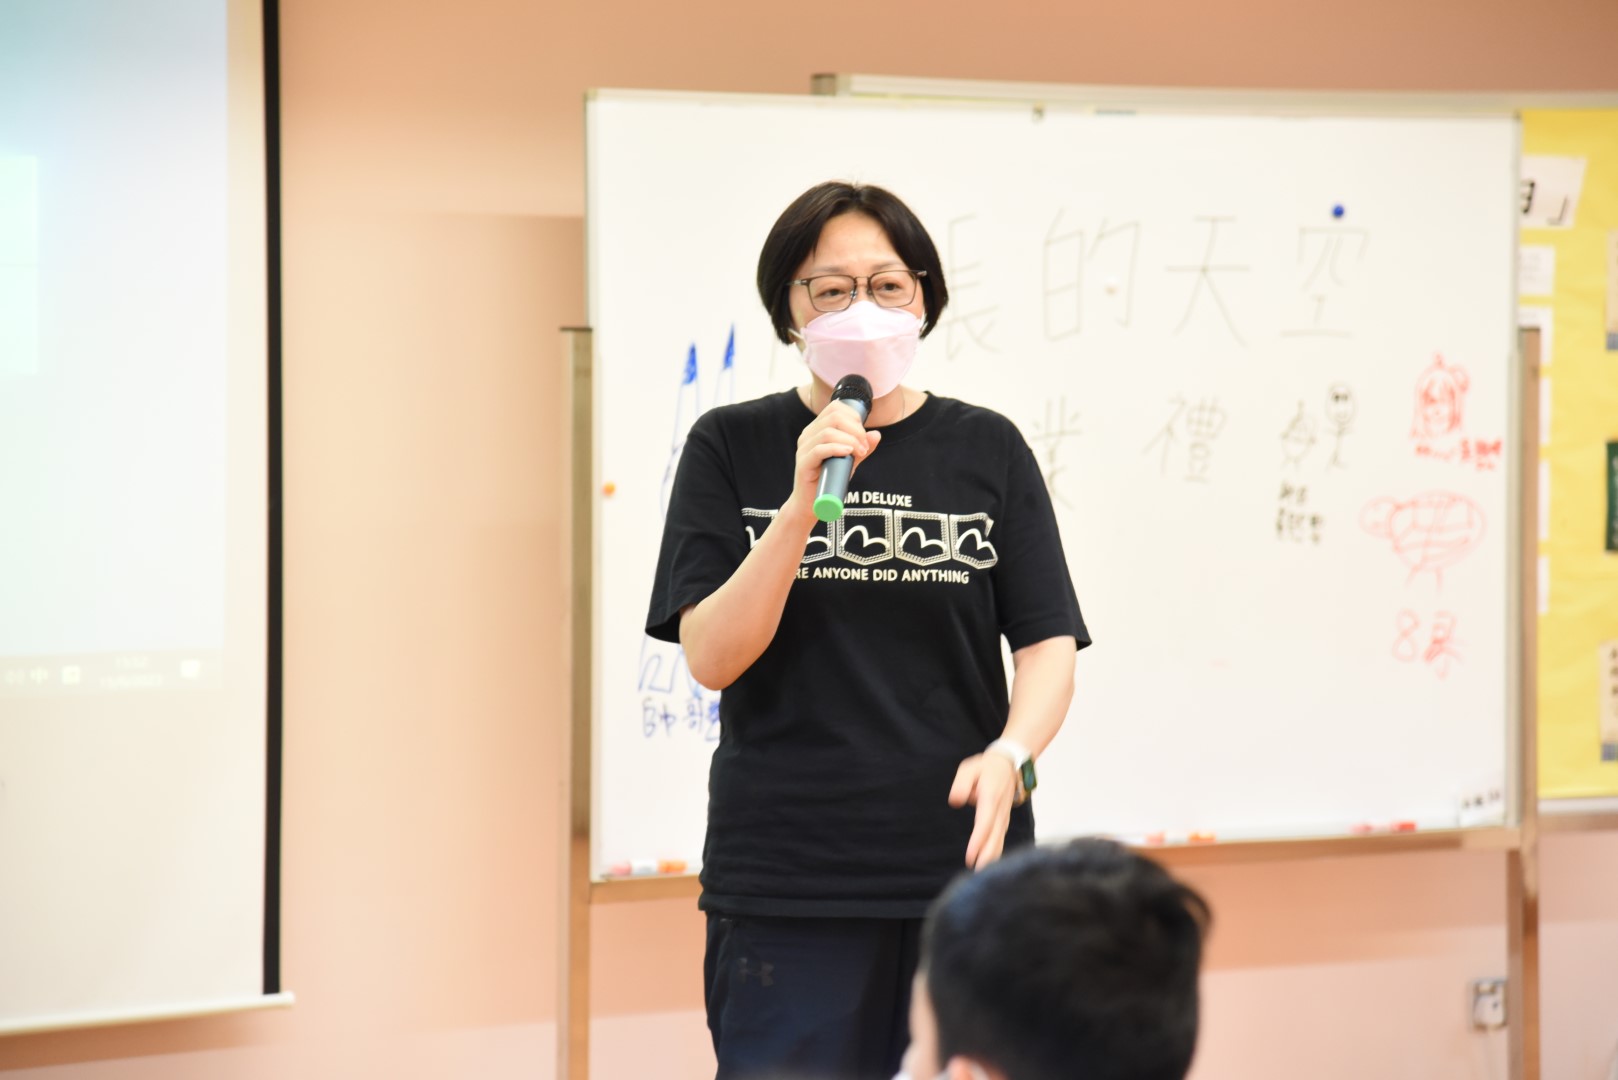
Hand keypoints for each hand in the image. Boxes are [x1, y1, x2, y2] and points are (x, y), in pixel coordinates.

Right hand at [782, 398, 880, 523]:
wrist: (812, 503)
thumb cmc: (830, 479)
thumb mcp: (850, 460)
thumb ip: (862, 447)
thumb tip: (876, 434)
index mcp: (817, 429)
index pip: (835, 408)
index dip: (854, 417)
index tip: (864, 435)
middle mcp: (808, 434)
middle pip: (834, 417)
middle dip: (856, 429)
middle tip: (864, 447)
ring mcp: (804, 448)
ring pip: (828, 432)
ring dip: (850, 440)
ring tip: (860, 452)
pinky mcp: (803, 463)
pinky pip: (819, 449)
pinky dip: (837, 448)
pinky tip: (848, 453)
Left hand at [949, 752, 1019, 869]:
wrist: (1010, 763)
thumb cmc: (986, 767)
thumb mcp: (969, 768)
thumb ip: (962, 784)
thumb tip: (955, 801)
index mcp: (991, 797)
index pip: (984, 823)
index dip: (978, 840)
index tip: (971, 855)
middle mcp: (1000, 810)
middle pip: (994, 836)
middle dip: (987, 855)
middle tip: (977, 874)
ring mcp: (1004, 816)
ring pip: (999, 839)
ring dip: (992, 857)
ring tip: (982, 874)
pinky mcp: (1003, 819)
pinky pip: (1000, 838)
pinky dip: (996, 852)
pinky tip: (990, 864)